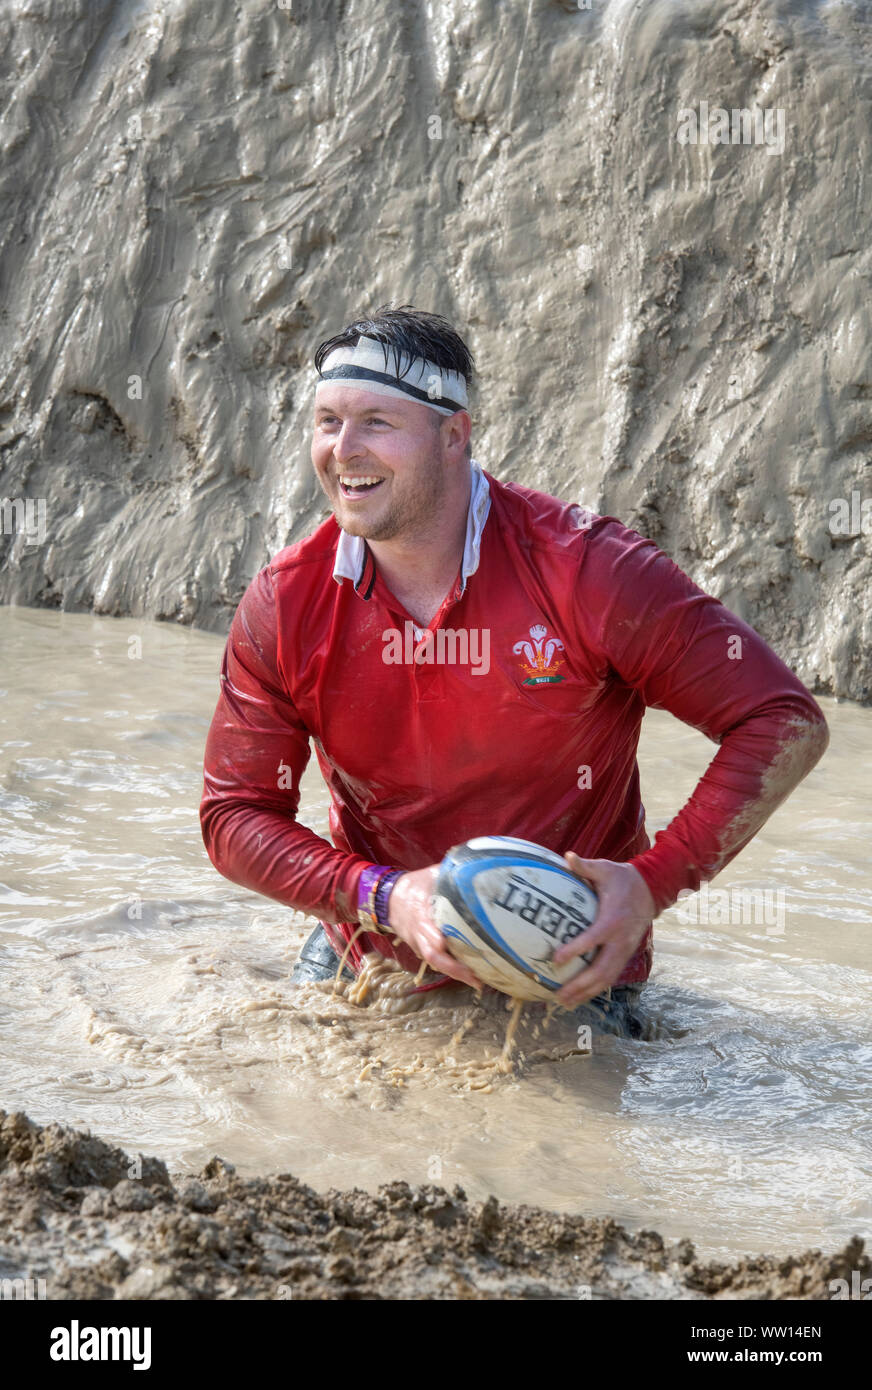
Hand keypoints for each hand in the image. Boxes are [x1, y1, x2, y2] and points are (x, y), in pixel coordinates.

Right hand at [387, 865, 484, 990]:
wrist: (388, 898)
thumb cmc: (414, 885)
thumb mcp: (432, 875)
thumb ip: (452, 874)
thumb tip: (477, 866)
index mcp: (420, 914)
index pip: (429, 933)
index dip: (442, 944)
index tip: (462, 951)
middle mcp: (418, 933)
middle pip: (433, 956)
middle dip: (454, 969)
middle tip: (476, 979)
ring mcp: (418, 943)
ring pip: (435, 962)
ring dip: (455, 973)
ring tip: (478, 981)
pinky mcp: (421, 947)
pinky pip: (436, 960)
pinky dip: (451, 968)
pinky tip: (470, 973)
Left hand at [553, 853, 655, 1007]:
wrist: (651, 890)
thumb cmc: (623, 879)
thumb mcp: (606, 868)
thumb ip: (586, 866)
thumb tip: (568, 856)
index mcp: (613, 920)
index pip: (593, 938)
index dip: (575, 949)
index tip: (556, 958)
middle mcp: (621, 940)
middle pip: (601, 969)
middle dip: (580, 985)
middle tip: (558, 994)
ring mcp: (625, 950)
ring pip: (606, 978)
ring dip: (586, 992)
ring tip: (564, 1003)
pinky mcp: (625, 955)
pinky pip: (610, 976)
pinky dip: (595, 988)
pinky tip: (579, 996)